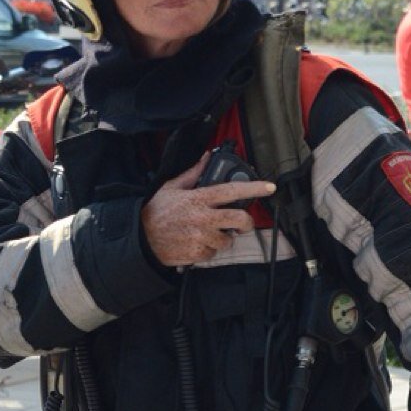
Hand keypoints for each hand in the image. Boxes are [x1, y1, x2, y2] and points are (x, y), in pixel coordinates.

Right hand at [141, 154, 276, 266]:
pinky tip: (198, 243)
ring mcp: (202, 237)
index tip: (270, 187)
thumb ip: (193, 173)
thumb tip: (206, 157)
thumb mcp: (172, 187)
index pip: (233, 190)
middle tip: (242, 223)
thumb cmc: (157, 211)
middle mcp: (203, 217)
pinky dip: (209, 250)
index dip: (254, 188)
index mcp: (199, 198)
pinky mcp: (198, 253)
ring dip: (223, 237)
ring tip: (209, 233)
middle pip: (240, 219)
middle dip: (246, 222)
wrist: (141, 238)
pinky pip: (214, 253)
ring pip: (228, 240)